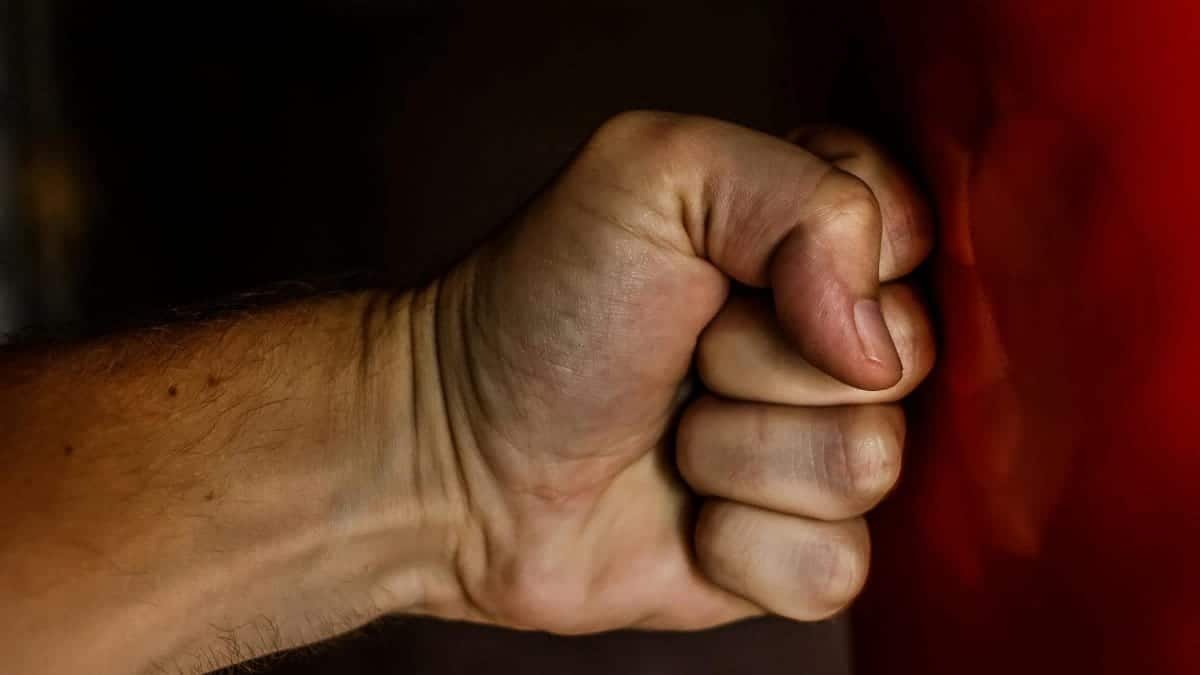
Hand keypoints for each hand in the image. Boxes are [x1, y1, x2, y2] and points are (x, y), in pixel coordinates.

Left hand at [420, 112, 934, 630]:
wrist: (454, 458)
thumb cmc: (540, 310)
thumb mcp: (652, 177)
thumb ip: (799, 195)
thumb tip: (874, 345)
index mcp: (804, 239)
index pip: (913, 232)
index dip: (837, 258)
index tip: (731, 268)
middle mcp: (824, 343)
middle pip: (905, 355)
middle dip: (766, 360)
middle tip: (682, 354)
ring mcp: (811, 449)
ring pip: (872, 463)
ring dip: (740, 452)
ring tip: (668, 436)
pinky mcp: (790, 549)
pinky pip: (836, 564)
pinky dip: (739, 542)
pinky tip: (681, 512)